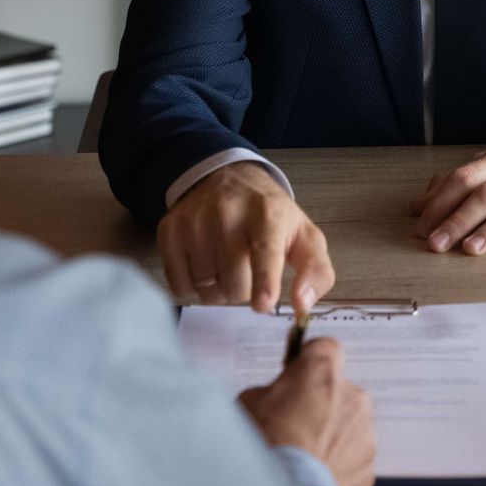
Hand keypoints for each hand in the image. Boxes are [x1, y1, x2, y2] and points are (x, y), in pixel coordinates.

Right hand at [159, 161, 335, 312]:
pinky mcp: (170, 230)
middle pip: (234, 283)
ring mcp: (195, 220)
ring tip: (226, 267)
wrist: (228, 179)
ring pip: (206, 288)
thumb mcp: (304, 237)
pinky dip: (193, 287)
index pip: (264, 250)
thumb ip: (316, 272)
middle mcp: (228, 212)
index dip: (264, 281)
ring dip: (218, 291)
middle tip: (247, 271)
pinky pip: (179, 284)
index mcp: (268, 213)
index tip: (263, 304)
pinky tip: (204, 267)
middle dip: (244, 290)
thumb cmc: (271, 216)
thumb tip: (302, 306)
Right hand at [239, 339, 376, 485]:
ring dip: (331, 433)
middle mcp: (352, 394)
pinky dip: (338, 460)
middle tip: (295, 423)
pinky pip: (352, 454)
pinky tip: (315, 471)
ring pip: (348, 423)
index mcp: (321, 371)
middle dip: (321, 402)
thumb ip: (273, 391)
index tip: (301, 371)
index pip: (327, 347)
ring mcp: (364, 430)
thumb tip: (277, 397)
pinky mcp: (368, 462)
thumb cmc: (265, 443)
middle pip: (339, 389)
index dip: (312, 360)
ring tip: (304, 454)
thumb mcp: (249, 402)